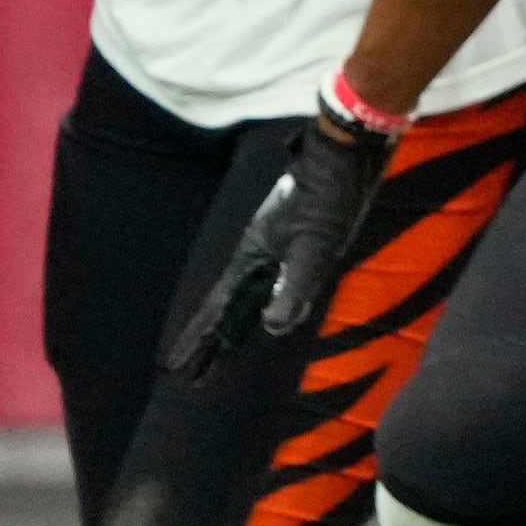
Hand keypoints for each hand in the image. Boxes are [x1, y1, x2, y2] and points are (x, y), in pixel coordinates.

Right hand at [168, 92, 398, 379]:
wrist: (348, 148)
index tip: (177, 370)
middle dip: (209, 345)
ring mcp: (276, 248)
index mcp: (254, 258)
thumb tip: (275, 328)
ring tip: (220, 352)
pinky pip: (270, 283)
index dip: (200, 342)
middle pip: (226, 310)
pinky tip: (268, 309)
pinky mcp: (298, 240)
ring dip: (232, 327)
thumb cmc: (331, 194)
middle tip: (191, 377)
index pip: (218, 311)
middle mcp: (259, 255)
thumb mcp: (316, 245)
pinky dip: (262, 304)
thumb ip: (297, 284)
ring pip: (245, 297)